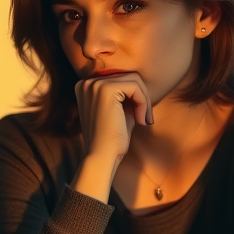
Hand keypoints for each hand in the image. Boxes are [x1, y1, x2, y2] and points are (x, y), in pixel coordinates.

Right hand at [70, 73, 151, 202]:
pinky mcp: (105, 89)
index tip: (141, 116)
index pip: (120, 79)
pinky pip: (135, 87)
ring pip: (134, 80)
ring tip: (144, 120)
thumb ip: (126, 94)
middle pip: (128, 77)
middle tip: (146, 119)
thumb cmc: (112, 138)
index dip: (136, 96)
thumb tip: (142, 82)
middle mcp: (87, 82)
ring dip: (144, 101)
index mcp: (86, 86)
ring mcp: (94, 84)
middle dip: (142, 97)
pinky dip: (143, 103)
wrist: (101, 156)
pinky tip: (140, 121)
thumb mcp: (120, 110)